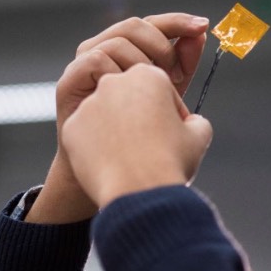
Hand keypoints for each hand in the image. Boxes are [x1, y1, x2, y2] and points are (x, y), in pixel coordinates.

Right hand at [27, 13, 208, 222]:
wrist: (114, 174)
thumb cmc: (141, 138)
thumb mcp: (168, 99)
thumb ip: (182, 67)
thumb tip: (199, 35)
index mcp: (130, 53)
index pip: (154, 25)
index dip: (179, 22)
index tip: (203, 26)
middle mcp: (105, 51)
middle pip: (135, 25)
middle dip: (161, 45)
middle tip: (175, 75)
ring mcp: (85, 65)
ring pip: (117, 41)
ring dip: (141, 63)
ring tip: (152, 94)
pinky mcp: (70, 81)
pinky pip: (95, 60)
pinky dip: (115, 73)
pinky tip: (127, 99)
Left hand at [61, 63, 212, 208]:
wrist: (138, 193)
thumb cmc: (171, 164)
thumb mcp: (199, 138)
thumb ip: (196, 122)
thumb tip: (192, 122)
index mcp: (148, 77)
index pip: (159, 90)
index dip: (169, 114)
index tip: (171, 135)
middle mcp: (114, 83)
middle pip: (128, 99)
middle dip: (138, 118)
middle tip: (147, 147)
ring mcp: (89, 104)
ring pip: (105, 116)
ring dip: (115, 132)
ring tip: (128, 160)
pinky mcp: (71, 127)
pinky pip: (85, 136)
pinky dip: (95, 148)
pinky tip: (109, 165)